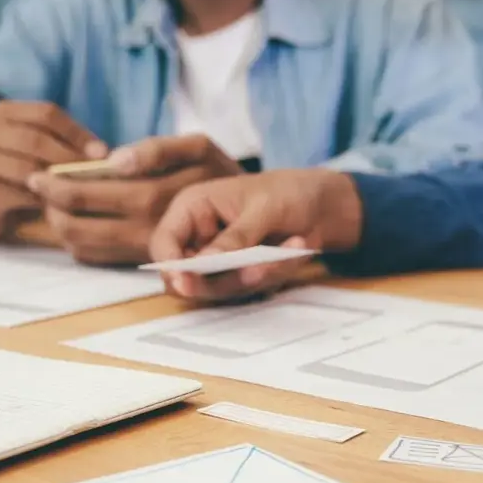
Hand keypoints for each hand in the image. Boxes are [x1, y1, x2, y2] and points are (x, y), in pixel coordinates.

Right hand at [0, 102, 105, 239]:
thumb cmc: (15, 170)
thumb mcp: (36, 148)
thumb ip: (63, 143)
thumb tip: (106, 153)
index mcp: (3, 113)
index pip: (45, 113)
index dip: (76, 132)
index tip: (101, 152)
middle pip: (34, 139)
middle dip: (70, 157)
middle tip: (96, 174)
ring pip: (26, 168)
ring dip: (59, 181)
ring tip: (81, 191)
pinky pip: (18, 195)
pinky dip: (44, 200)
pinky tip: (60, 207)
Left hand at [28, 134, 242, 265]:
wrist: (249, 214)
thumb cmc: (217, 173)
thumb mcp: (198, 146)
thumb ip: (159, 148)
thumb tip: (114, 161)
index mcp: (155, 197)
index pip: (90, 195)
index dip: (59, 187)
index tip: (40, 175)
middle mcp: (147, 230)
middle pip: (77, 225)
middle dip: (51, 207)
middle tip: (40, 188)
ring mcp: (144, 250)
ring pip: (83, 245)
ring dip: (61, 225)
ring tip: (56, 204)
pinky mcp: (144, 261)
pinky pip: (98, 257)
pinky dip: (79, 241)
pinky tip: (81, 220)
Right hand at [149, 168, 362, 302]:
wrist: (317, 205)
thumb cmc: (286, 193)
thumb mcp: (264, 208)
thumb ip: (236, 237)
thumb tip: (205, 261)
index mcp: (193, 208)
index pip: (164, 243)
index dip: (170, 266)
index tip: (187, 282)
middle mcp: (199, 237)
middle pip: (189, 278)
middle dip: (226, 278)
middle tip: (258, 270)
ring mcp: (218, 260)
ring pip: (221, 288)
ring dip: (259, 273)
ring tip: (290, 248)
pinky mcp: (239, 275)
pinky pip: (249, 289)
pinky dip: (276, 272)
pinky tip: (297, 245)